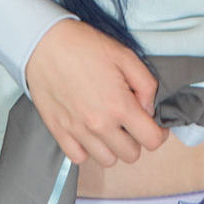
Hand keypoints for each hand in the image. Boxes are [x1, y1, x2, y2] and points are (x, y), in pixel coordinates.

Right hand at [24, 20, 169, 168]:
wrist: (44, 43)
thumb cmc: (84, 46)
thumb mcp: (125, 56)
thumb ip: (146, 85)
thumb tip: (148, 109)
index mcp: (120, 106)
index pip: (151, 140)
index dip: (158, 133)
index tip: (154, 125)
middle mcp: (99, 124)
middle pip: (131, 155)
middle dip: (136, 140)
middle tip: (129, 121)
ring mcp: (77, 131)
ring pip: (107, 160)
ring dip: (112, 146)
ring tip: (108, 126)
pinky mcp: (58, 131)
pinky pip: (79, 158)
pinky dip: (86, 149)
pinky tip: (88, 131)